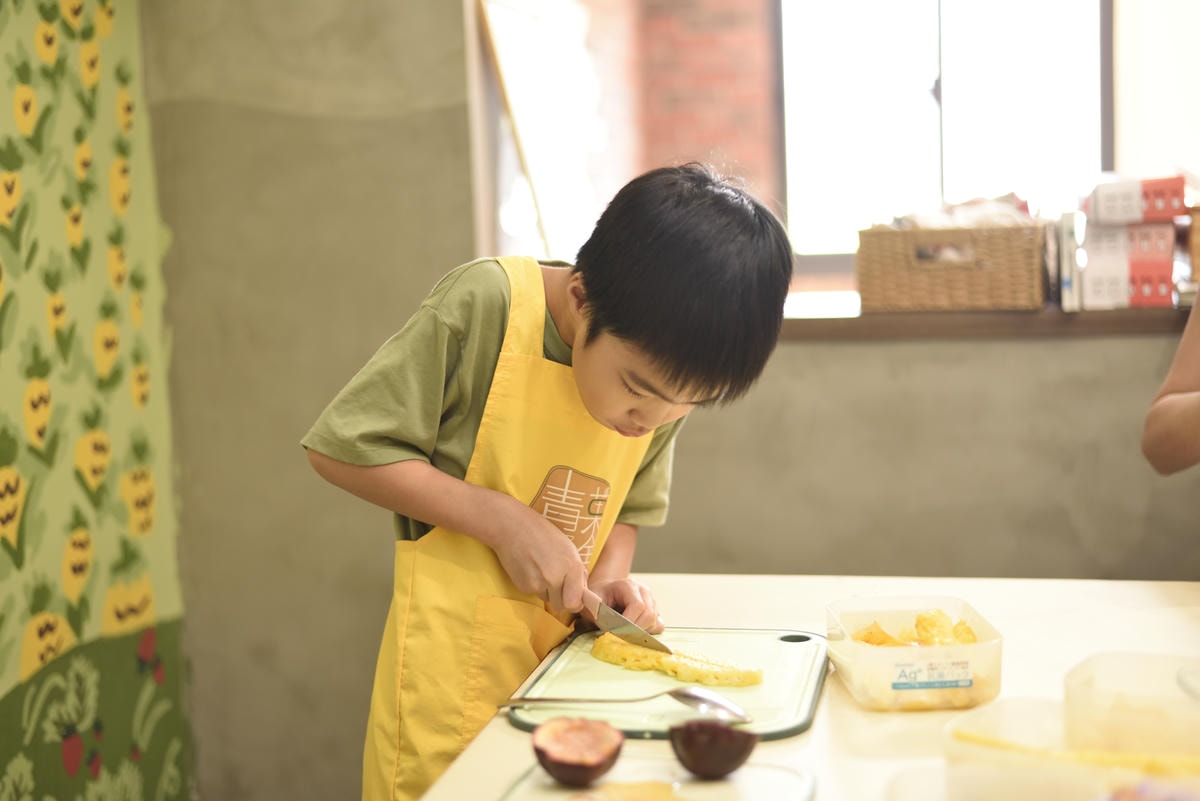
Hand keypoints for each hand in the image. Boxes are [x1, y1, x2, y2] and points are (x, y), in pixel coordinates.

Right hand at [487, 498, 590, 614]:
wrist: (512, 527)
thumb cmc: (542, 533)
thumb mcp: (568, 547)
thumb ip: (577, 571)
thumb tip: (583, 592)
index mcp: (570, 566)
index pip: (575, 603)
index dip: (575, 601)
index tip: (574, 594)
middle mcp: (554, 578)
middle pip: (561, 606)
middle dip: (561, 598)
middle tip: (557, 582)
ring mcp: (537, 584)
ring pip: (548, 600)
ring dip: (548, 591)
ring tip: (542, 569)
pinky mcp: (523, 586)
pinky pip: (534, 594)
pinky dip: (534, 585)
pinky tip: (531, 569)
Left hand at [588, 577, 663, 633]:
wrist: (606, 591)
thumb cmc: (599, 596)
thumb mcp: (592, 601)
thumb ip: (598, 613)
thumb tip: (610, 629)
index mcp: (629, 586)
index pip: (638, 606)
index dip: (629, 622)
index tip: (616, 632)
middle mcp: (644, 592)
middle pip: (649, 615)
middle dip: (635, 630)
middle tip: (620, 635)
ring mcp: (652, 601)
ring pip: (654, 622)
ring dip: (640, 632)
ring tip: (625, 631)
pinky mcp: (655, 611)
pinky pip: (658, 626)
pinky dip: (648, 632)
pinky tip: (634, 631)